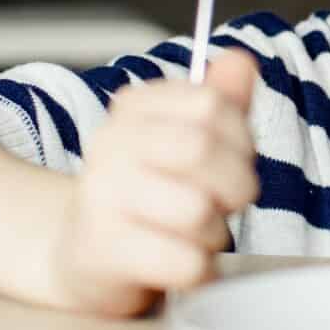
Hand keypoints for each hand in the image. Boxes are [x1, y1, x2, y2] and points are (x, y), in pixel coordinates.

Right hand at [48, 50, 260, 316]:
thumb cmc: (152, 196)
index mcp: (133, 107)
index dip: (240, 138)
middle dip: (235, 183)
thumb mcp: (188, 140)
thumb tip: (241, 59)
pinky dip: (199, 269)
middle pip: (201, 149)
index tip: (233, 158)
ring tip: (194, 234)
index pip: (211, 103)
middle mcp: (109, 143)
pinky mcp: (103, 252)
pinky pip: (186, 262)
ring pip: (197, 210)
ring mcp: (101, 197)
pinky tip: (179, 263)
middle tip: (225, 202)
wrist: (87, 258)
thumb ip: (221, 101)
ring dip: (215, 232)